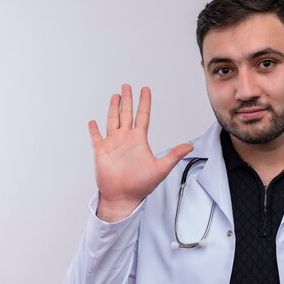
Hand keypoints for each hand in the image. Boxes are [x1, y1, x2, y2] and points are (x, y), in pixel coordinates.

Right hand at [88, 84, 192, 221]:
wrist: (124, 197)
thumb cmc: (141, 185)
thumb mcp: (160, 168)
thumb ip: (174, 155)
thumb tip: (190, 146)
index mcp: (139, 140)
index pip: (143, 116)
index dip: (144, 103)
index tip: (145, 90)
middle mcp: (126, 139)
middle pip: (126, 114)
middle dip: (127, 100)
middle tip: (126, 86)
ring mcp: (113, 144)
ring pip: (113, 121)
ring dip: (113, 109)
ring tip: (115, 96)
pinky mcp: (101, 151)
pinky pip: (96, 137)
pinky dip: (94, 129)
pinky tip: (93, 121)